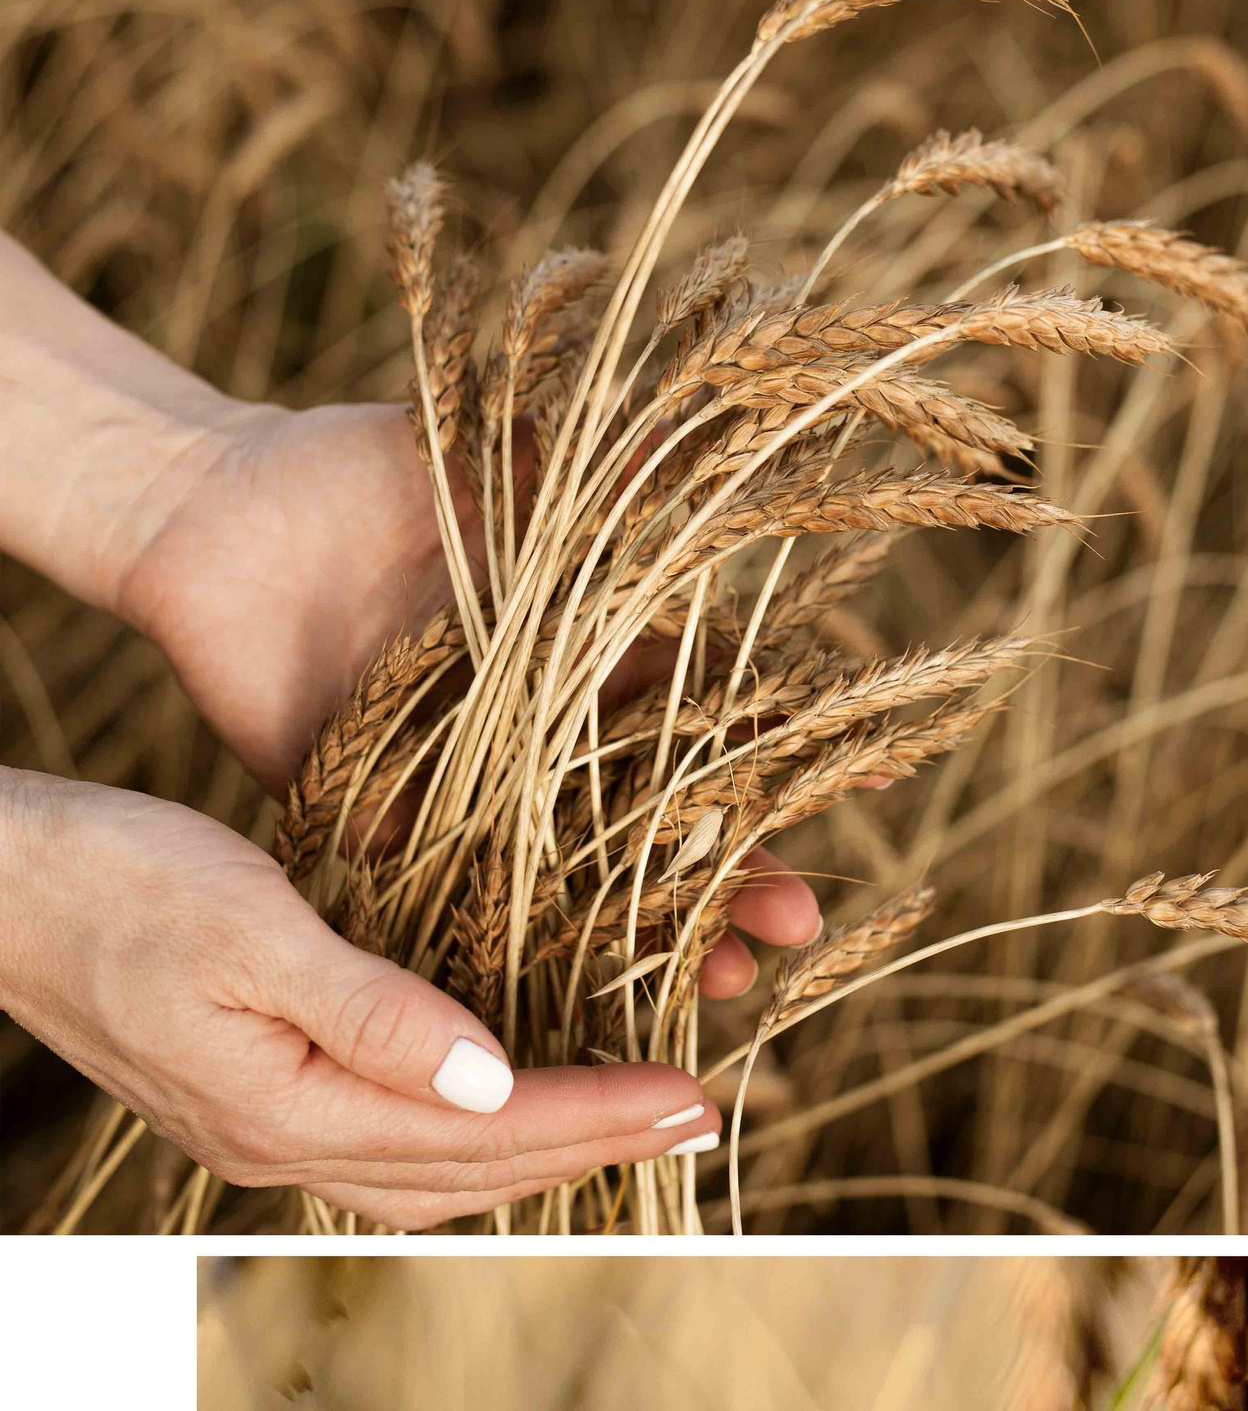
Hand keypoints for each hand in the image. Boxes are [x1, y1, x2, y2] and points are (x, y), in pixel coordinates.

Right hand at [0, 772, 725, 1229]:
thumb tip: (489, 1078)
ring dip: (546, 1147)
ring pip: (436, 1171)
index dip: (599, 1116)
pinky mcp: (257, 1094)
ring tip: (637, 1115)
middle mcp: (281, 1141)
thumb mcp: (250, 928)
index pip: (486, 1132)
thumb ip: (371, 1011)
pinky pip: (394, 1141)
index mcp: (288, 1108)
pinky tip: (519, 1094)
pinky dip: (477, 1130)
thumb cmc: (112, 880)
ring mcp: (264, 1127)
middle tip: (701, 1116)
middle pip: (475, 1172)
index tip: (695, 1095)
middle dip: (596, 1145)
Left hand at [111, 400, 820, 996]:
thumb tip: (705, 427)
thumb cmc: (363, 469)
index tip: (861, 785)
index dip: (774, 763)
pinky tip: (565, 997)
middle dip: (730, 878)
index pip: (705, 722)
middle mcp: (536, 732)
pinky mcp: (371, 819)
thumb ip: (595, 470)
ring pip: (571, 879)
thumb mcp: (500, 459)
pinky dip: (500, 950)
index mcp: (583, 654)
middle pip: (657, 821)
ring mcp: (462, 783)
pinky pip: (443, 898)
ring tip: (714, 984)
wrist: (209, 507)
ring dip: (643, 934)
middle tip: (792, 931)